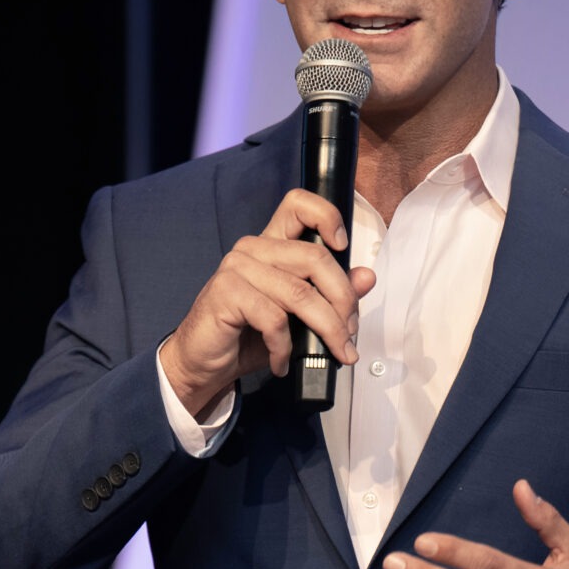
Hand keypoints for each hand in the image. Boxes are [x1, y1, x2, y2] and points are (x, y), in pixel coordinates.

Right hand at [159, 189, 376, 419]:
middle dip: (343, 300)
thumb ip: (330, 295)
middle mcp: (253, 249)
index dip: (327, 216)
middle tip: (349, 333)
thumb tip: (366, 278)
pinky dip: (286, 347)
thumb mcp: (298, 318)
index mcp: (272, 245)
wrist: (202, 363)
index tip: (343, 247)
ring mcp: (237, 268)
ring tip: (333, 352)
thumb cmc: (247, 338)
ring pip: (300, 294)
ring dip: (326, 330)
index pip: (298, 205)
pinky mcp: (227, 292)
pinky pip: (273, 319)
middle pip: (315, 257)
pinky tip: (282, 361)